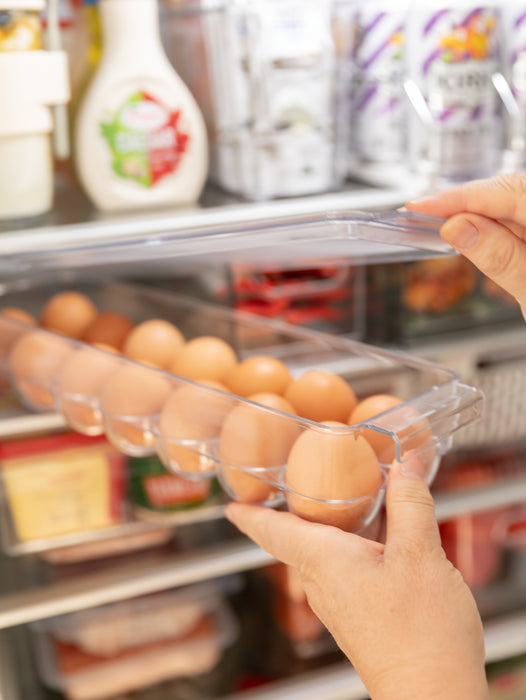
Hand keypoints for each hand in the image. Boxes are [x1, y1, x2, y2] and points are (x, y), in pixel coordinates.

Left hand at [225, 461, 487, 699]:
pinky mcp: (359, 616)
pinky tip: (374, 540)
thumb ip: (410, 505)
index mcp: (324, 561)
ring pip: (319, 555)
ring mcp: (339, 604)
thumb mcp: (420, 555)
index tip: (230, 502)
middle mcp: (323, 583)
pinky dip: (348, 546)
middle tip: (284, 486)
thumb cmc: (420, 635)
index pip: (272, 531)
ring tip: (333, 502)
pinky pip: (341, 570)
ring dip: (321, 528)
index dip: (250, 514)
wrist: (434, 697)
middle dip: (288, 513)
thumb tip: (406, 463)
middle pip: (293, 540)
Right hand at [406, 173, 525, 316]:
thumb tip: (457, 228)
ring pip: (510, 200)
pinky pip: (517, 214)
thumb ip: (499, 256)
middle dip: (463, 202)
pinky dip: (494, 223)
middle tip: (419, 215)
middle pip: (506, 190)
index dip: (456, 197)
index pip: (504, 191)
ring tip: (440, 223)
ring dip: (476, 213)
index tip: (419, 205)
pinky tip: (476, 231)